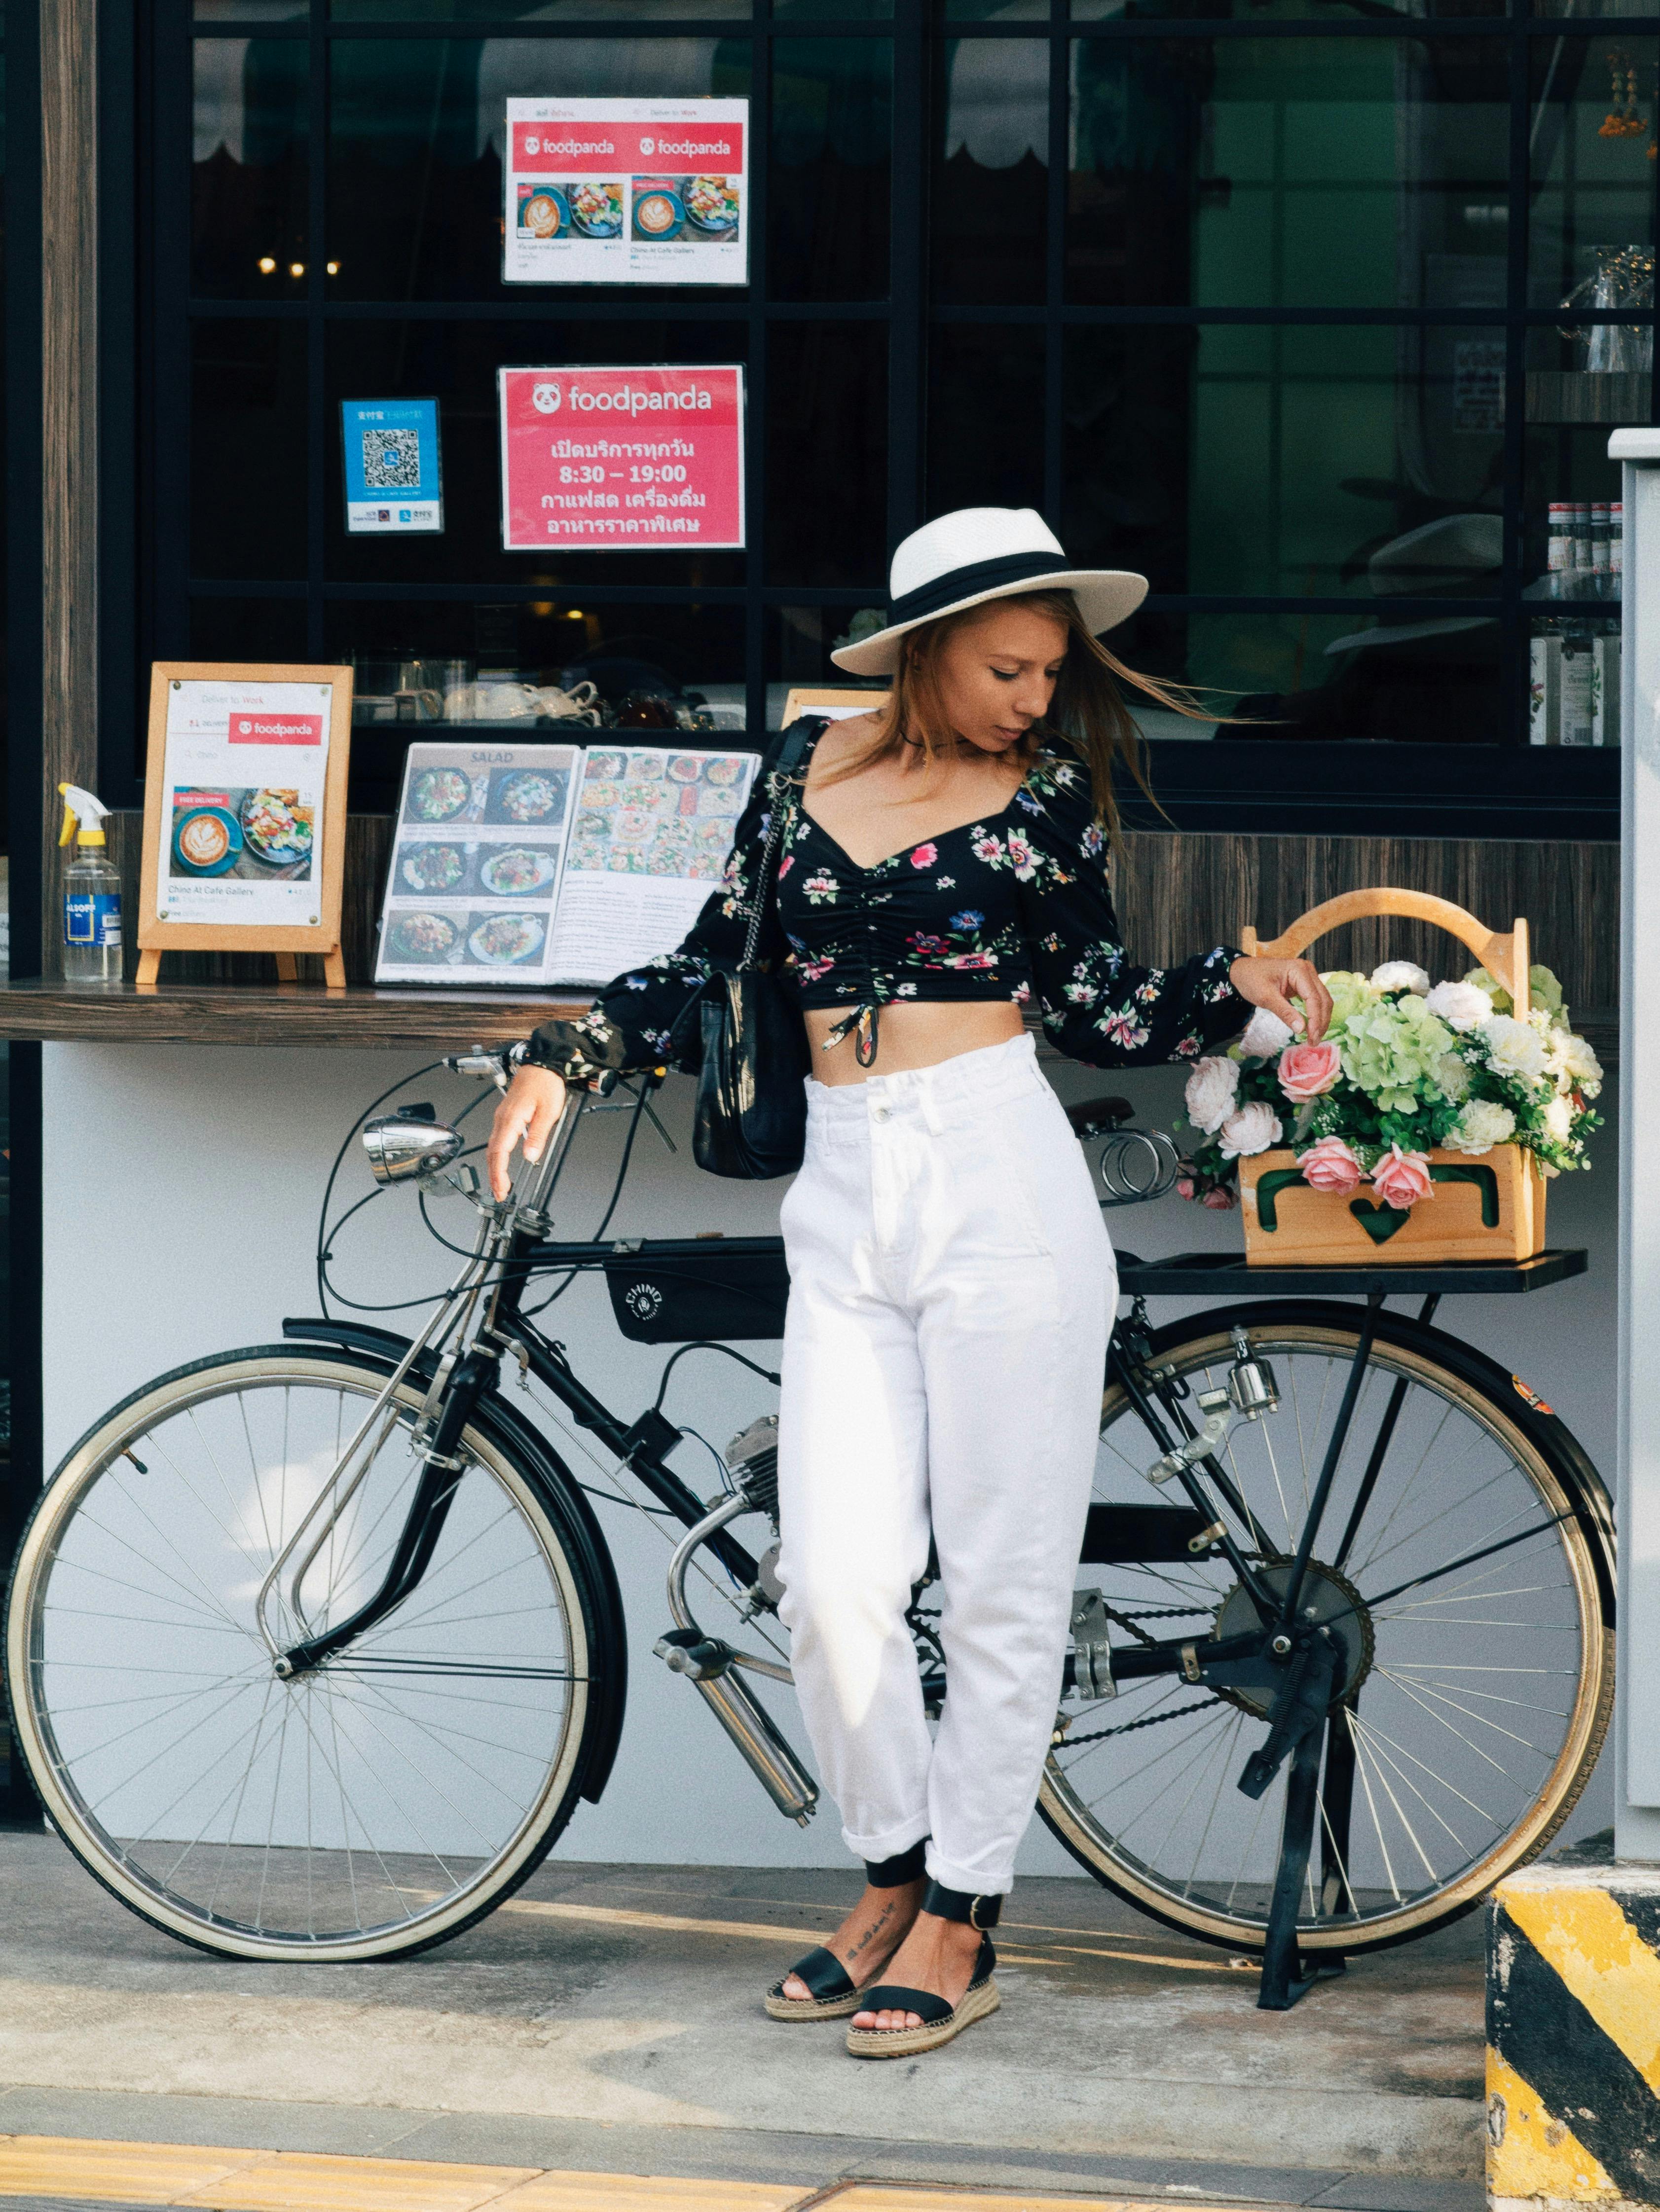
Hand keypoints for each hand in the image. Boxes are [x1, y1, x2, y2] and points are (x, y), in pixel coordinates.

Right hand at [486, 1065, 566, 1201]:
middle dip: (494, 1175)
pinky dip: (497, 1154)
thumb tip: (530, 1156)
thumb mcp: (549, 1111)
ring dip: (495, 1166)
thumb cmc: (546, 1084)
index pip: (500, 1152)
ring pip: (493, 1146)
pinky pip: (497, 1138)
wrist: (542, 1064)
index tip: (501, 1189)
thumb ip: (537, 1135)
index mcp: (511, 1119)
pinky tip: (502, 1161)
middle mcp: (502, 1118)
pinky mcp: (506, 1115)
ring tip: (500, 1183)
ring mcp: (502, 1116)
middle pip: (492, 1152)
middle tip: (499, 1193)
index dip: (499, 1173)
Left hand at [1228, 956, 1332, 1043]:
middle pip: (1323, 1000)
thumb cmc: (1251, 979)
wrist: (1242, 971)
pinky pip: (1316, 1000)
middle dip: (1321, 1022)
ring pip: (1323, 1001)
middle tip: (1314, 1041)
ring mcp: (1308, 977)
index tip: (1313, 1037)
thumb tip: (1301, 1029)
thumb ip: (1285, 1012)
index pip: (1314, 998)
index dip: (1316, 1019)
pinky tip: (1312, 1027)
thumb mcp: (1266, 997)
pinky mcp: (1305, 984)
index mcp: (1299, 970)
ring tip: (1313, 1038)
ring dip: (1321, 1020)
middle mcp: (1308, 971)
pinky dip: (1315, 1014)